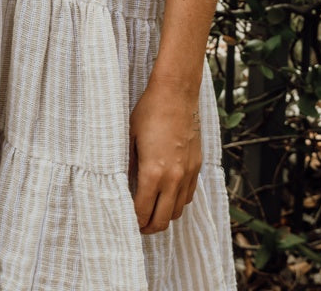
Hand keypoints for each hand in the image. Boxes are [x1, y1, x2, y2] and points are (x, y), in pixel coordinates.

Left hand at [128, 78, 201, 233]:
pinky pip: (188, 196)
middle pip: (163, 219)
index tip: (126, 221)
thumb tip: (124, 186)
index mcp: (153, 172)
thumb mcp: (129, 138)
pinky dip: (177, 203)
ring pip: (178, 211)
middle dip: (149, 227)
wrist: (176, 94)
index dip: (133, 220)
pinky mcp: (197, 167)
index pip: (143, 210)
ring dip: (164, 216)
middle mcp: (173, 178)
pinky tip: (167, 196)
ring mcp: (188, 173)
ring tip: (151, 213)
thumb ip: (128, 166)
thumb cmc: (149, 112)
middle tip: (138, 226)